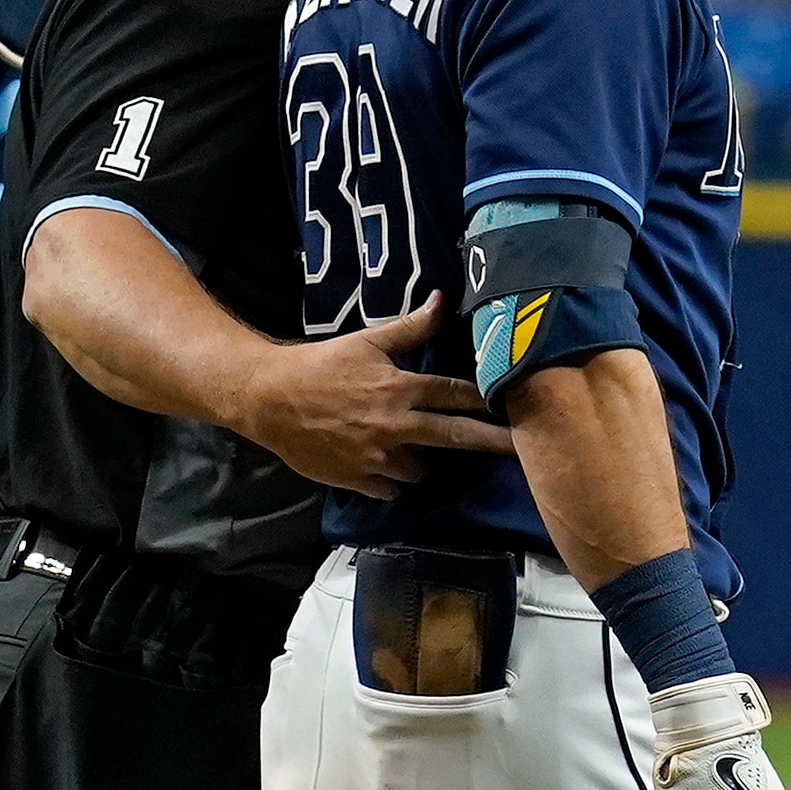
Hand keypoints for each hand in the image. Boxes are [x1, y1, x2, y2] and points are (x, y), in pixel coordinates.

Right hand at [230, 297, 500, 498]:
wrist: (269, 399)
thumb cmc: (319, 365)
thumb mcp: (365, 341)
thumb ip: (409, 328)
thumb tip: (441, 300)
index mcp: (400, 389)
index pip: (456, 395)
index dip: (487, 400)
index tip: (516, 405)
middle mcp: (395, 425)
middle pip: (455, 437)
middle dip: (491, 442)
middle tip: (521, 450)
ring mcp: (377, 456)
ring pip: (421, 470)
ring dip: (422, 460)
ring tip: (410, 447)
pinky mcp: (358, 479)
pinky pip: (392, 489)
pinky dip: (393, 480)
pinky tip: (385, 466)